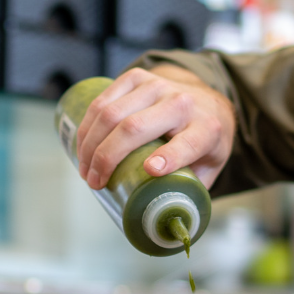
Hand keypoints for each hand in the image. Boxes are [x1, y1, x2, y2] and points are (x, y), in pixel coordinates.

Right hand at [76, 65, 234, 189]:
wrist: (207, 100)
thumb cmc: (204, 140)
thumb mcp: (210, 167)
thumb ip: (193, 188)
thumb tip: (168, 216)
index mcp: (205, 129)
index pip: (187, 143)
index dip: (169, 157)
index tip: (151, 170)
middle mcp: (182, 103)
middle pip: (135, 128)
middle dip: (107, 157)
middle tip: (95, 182)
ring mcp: (157, 86)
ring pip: (112, 113)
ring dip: (91, 144)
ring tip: (86, 169)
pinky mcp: (137, 78)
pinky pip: (103, 100)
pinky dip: (88, 126)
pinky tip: (83, 145)